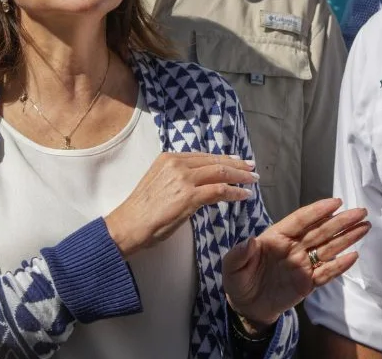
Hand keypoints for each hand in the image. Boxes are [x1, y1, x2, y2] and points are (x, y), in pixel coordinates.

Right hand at [105, 152, 258, 255]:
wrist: (129, 224)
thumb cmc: (142, 210)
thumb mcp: (161, 185)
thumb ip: (179, 178)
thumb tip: (199, 182)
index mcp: (168, 158)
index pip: (203, 156)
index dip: (223, 158)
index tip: (237, 161)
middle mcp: (177, 163)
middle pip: (215, 161)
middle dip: (237, 164)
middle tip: (251, 168)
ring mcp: (183, 178)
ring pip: (220, 172)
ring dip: (240, 176)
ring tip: (252, 180)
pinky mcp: (188, 196)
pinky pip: (219, 190)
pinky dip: (234, 192)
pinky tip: (243, 195)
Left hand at [224, 197, 368, 327]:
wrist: (246, 307)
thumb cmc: (238, 281)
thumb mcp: (232, 267)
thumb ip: (239, 254)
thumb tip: (249, 242)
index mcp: (276, 237)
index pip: (300, 220)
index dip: (317, 211)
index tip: (335, 202)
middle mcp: (293, 247)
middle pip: (320, 231)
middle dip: (341, 221)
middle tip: (360, 211)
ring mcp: (302, 264)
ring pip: (328, 248)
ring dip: (346, 237)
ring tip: (365, 226)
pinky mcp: (308, 283)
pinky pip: (326, 273)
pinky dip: (340, 265)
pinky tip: (354, 255)